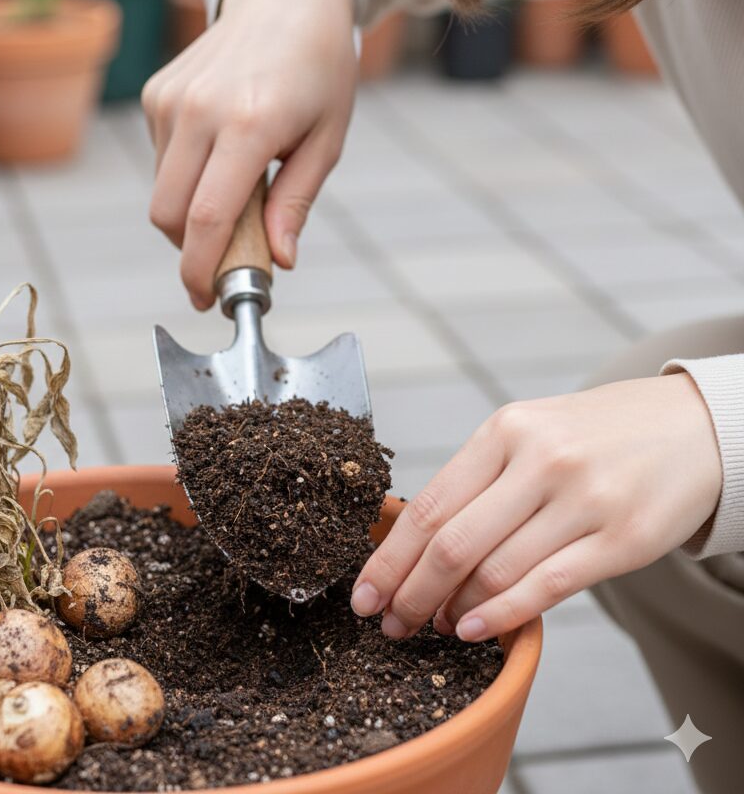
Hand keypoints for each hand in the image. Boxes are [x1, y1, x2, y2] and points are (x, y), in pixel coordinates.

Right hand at [141, 0, 356, 309]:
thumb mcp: (328, 138)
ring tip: (237, 187)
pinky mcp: (156, 93)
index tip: (207, 298)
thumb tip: (279, 260)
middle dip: (190, 249)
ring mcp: (170, 99)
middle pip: (168, 214)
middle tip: (227, 256)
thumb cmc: (319, 69)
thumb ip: (297, 202)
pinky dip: (184, 176)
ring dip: (190, 211)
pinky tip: (219, 150)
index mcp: (249, 124)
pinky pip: (159, 160)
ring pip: (160, 191)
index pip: (206, 218)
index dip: (200, 270)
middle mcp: (199, 110)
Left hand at [351, 373, 722, 640]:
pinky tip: (473, 630)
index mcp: (504, 431)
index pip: (429, 504)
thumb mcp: (528, 432)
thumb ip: (479, 479)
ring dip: (453, 608)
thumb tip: (416, 543)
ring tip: (433, 626)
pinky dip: (502, 614)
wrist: (691, 425)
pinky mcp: (622, 538)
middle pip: (452, 542)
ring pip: (496, 569)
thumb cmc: (593, 435)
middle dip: (410, 592)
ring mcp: (583, 499)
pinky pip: (548, 586)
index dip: (389, 557)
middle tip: (390, 622)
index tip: (364, 593)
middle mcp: (539, 460)